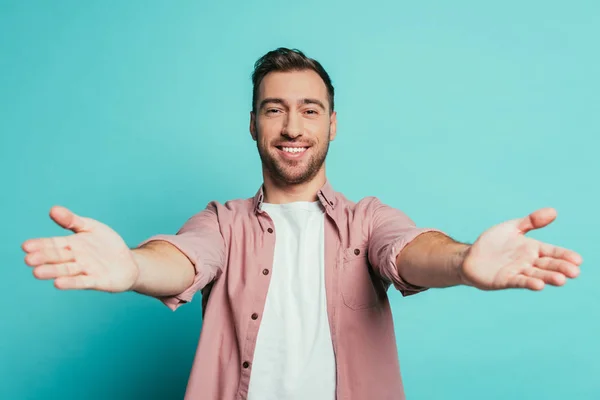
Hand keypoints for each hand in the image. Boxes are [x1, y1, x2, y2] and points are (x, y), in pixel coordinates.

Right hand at [22, 206, 138, 291]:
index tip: (26, 246)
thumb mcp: (91, 227)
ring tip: (37, 272)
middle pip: (57, 257)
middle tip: (28, 259)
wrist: (128, 263)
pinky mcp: (97, 281)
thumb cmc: (106, 244)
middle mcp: (75, 258)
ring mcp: (85, 270)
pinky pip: (82, 282)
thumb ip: (72, 221)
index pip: (53, 244)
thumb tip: (52, 209)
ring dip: (53, 271)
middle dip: (43, 258)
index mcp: (71, 244)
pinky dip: (71, 282)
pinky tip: (58, 284)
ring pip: (66, 270)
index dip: (40, 245)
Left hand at [460, 208, 582, 290]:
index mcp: (532, 248)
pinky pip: (518, 281)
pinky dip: (529, 282)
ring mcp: (517, 271)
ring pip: (536, 274)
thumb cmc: (492, 243)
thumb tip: (553, 211)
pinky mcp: (505, 280)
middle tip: (574, 272)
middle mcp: (528, 262)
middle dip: (561, 268)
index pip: (552, 252)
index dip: (564, 255)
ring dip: (548, 277)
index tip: (578, 260)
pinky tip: (539, 285)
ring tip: (561, 280)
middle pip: (547, 265)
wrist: (469, 257)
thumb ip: (531, 221)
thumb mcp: (511, 228)